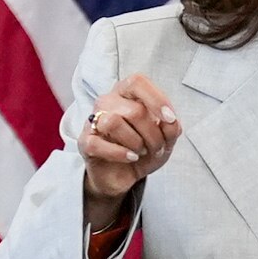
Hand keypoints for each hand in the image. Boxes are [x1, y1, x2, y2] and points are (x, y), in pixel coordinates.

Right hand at [79, 74, 178, 224]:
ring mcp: (93, 121)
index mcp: (126, 94)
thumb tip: (171, 122)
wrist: (123, 176)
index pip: (137, 82)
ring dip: (136, 142)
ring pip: (114, 122)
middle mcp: (108, 102)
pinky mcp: (86, 142)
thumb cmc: (142, 150)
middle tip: (157, 147)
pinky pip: (98, 143)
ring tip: (141, 152)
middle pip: (134, 110)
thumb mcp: (164, 141)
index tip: (170, 118)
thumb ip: (171, 129)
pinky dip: (120, 153)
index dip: (156, 99)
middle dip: (152, 133)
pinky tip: (131, 157)